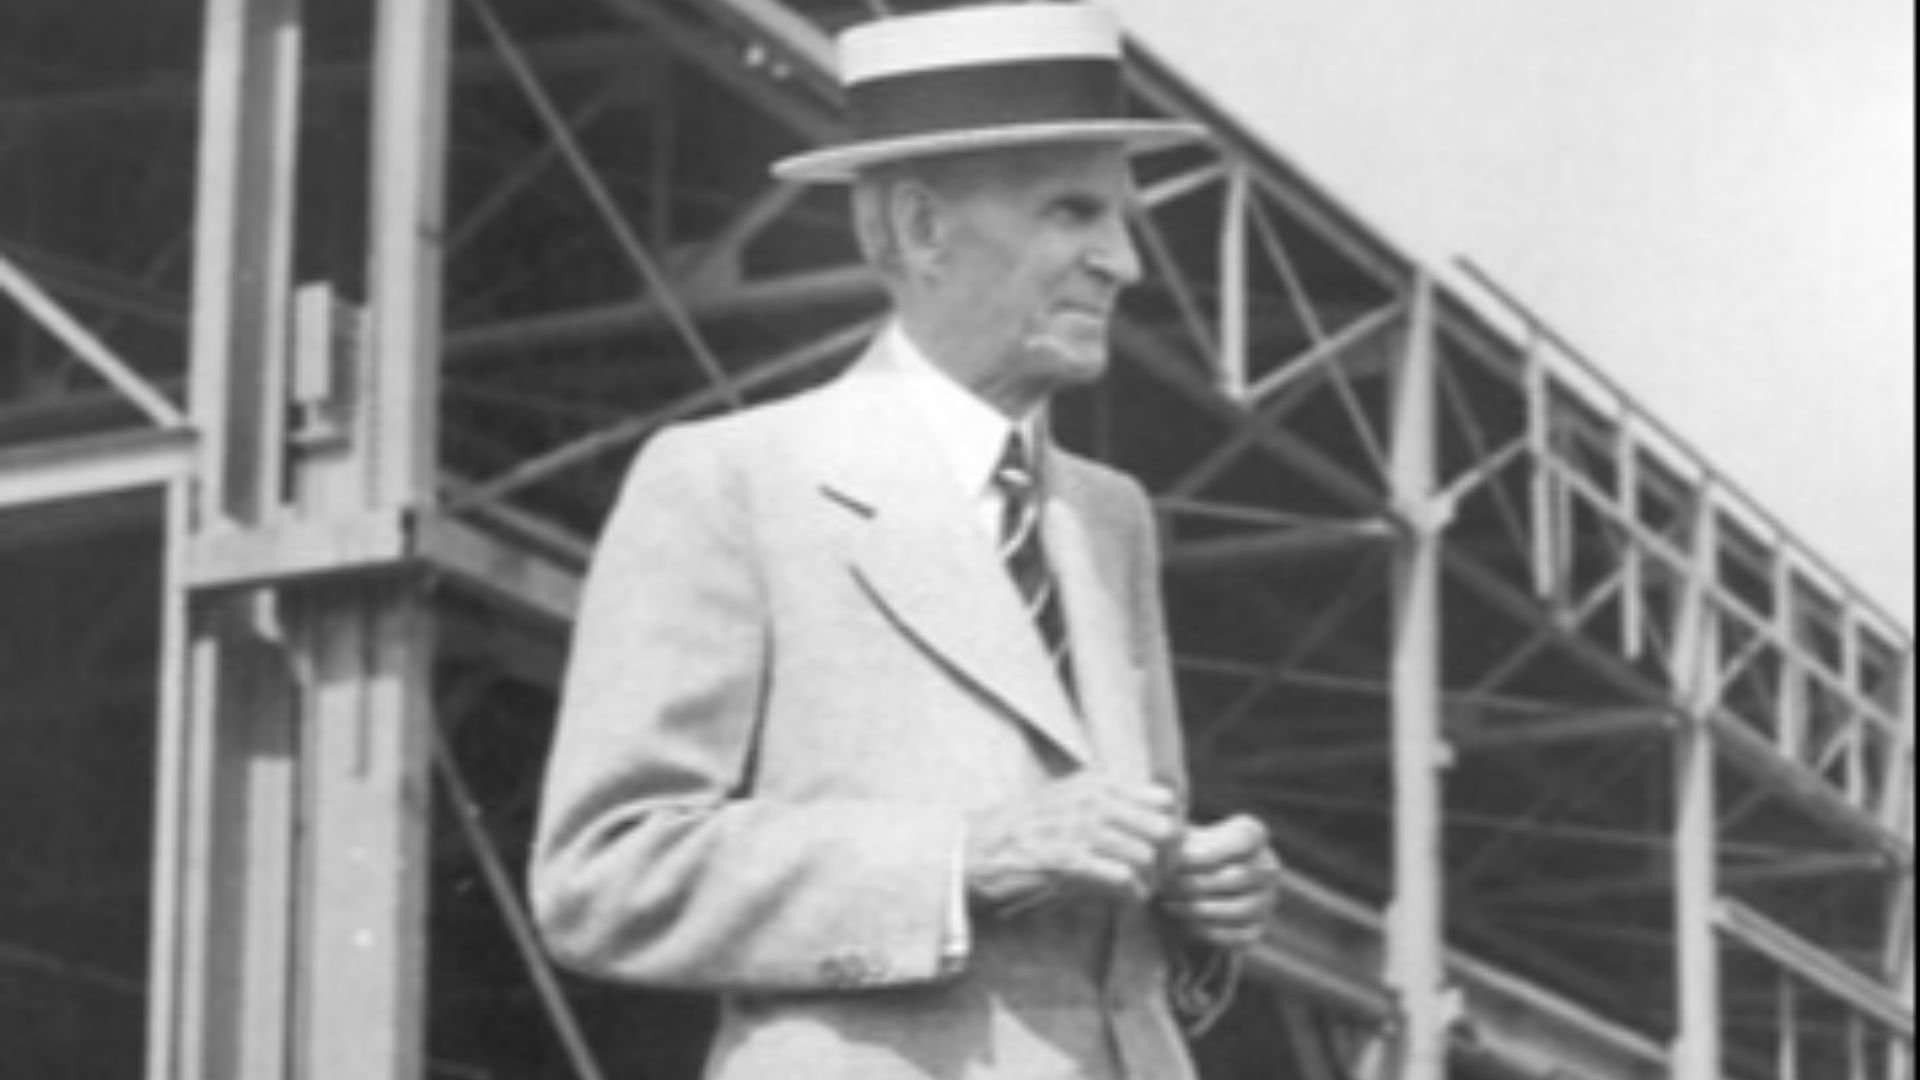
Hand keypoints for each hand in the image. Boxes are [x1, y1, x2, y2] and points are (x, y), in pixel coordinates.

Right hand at [964, 774, 1180, 912]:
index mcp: (1097, 782)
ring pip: (1147, 857)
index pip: (1165, 800)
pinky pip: (1123, 880)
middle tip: (1158, 876)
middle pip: (1165, 829)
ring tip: (1140, 891)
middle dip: (1169, 859)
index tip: (1163, 850)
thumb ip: (1109, 802)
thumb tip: (1158, 818)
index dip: (1171, 828)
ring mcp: (1080, 829)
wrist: (974, 850)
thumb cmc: (1024, 830)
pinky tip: (1124, 900)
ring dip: (1150, 882)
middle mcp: (1093, 800)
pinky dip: (1131, 896)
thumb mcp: (1068, 799)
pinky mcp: (1068, 861)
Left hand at [1159, 815, 1280, 949]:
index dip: (1210, 852)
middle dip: (1196, 883)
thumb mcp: (1186, 838)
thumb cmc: (1189, 852)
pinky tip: (1183, 922)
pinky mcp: (1258, 928)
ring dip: (1198, 909)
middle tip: (1166, 886)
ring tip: (1168, 904)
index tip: (1177, 860)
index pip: (1244, 840)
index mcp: (1254, 834)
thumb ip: (1180, 842)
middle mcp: (1268, 867)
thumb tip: (1167, 858)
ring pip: (1239, 909)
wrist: (1199, 880)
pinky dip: (1208, 930)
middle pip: (1238, 877)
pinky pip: (1238, 935)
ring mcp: (1266, 900)